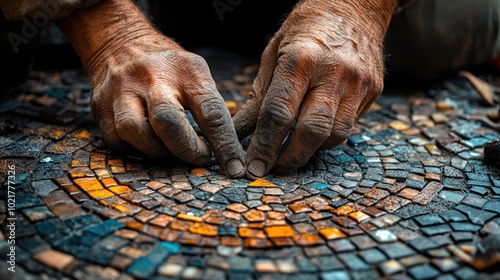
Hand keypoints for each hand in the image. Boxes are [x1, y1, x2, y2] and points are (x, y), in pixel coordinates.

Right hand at [56, 0, 245, 177]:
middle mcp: (152, 78)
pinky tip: (148, 142)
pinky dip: (136, 149)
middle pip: (168, 122)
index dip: (226, 145)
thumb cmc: (169, 68)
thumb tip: (227, 151)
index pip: (211, 112)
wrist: (121, 42)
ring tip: (170, 149)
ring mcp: (122, 90)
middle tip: (200, 157)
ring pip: (135, 132)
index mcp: (186, 71)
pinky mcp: (100, 106)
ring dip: (158, 151)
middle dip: (187, 149)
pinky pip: (118, 140)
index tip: (235, 169)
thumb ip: (209, 106)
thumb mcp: (195, 73)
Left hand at [233, 0, 396, 178]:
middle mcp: (333, 72)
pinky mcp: (373, 90)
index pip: (279, 112)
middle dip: (289, 157)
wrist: (354, 8)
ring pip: (335, 135)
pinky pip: (349, 126)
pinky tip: (312, 137)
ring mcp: (358, 82)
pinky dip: (327, 138)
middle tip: (272, 170)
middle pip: (311, 130)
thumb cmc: (305, 30)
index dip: (264, 145)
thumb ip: (260, 94)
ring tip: (290, 155)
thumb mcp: (275, 52)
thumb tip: (240, 131)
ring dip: (310, 151)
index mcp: (301, 58)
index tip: (253, 167)